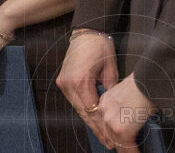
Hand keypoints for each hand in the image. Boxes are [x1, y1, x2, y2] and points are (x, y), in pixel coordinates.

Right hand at [56, 30, 119, 144]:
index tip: (111, 138)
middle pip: (83, 113)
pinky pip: (74, 100)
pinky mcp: (62, 80)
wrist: (86, 32)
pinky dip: (83, 110)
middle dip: (96, 128)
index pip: (92, 111)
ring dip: (90, 121)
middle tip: (108, 142)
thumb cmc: (101, 47)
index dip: (102, 126)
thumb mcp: (111, 70)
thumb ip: (110, 92)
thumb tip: (112, 109)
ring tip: (102, 135)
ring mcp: (63, 82)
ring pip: (78, 109)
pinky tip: (92, 119)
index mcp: (81, 80)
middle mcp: (68, 83)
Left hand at [95, 74, 155, 149]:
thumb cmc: (141, 86)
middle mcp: (103, 112)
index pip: (104, 124)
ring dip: (126, 149)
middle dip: (118, 143)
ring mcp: (110, 122)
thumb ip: (121, 109)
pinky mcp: (121, 130)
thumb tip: (128, 122)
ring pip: (116, 142)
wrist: (146, 83)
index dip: (112, 135)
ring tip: (133, 152)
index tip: (118, 141)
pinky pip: (127, 147)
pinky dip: (133, 152)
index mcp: (104, 102)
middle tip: (128, 149)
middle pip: (108, 135)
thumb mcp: (125, 96)